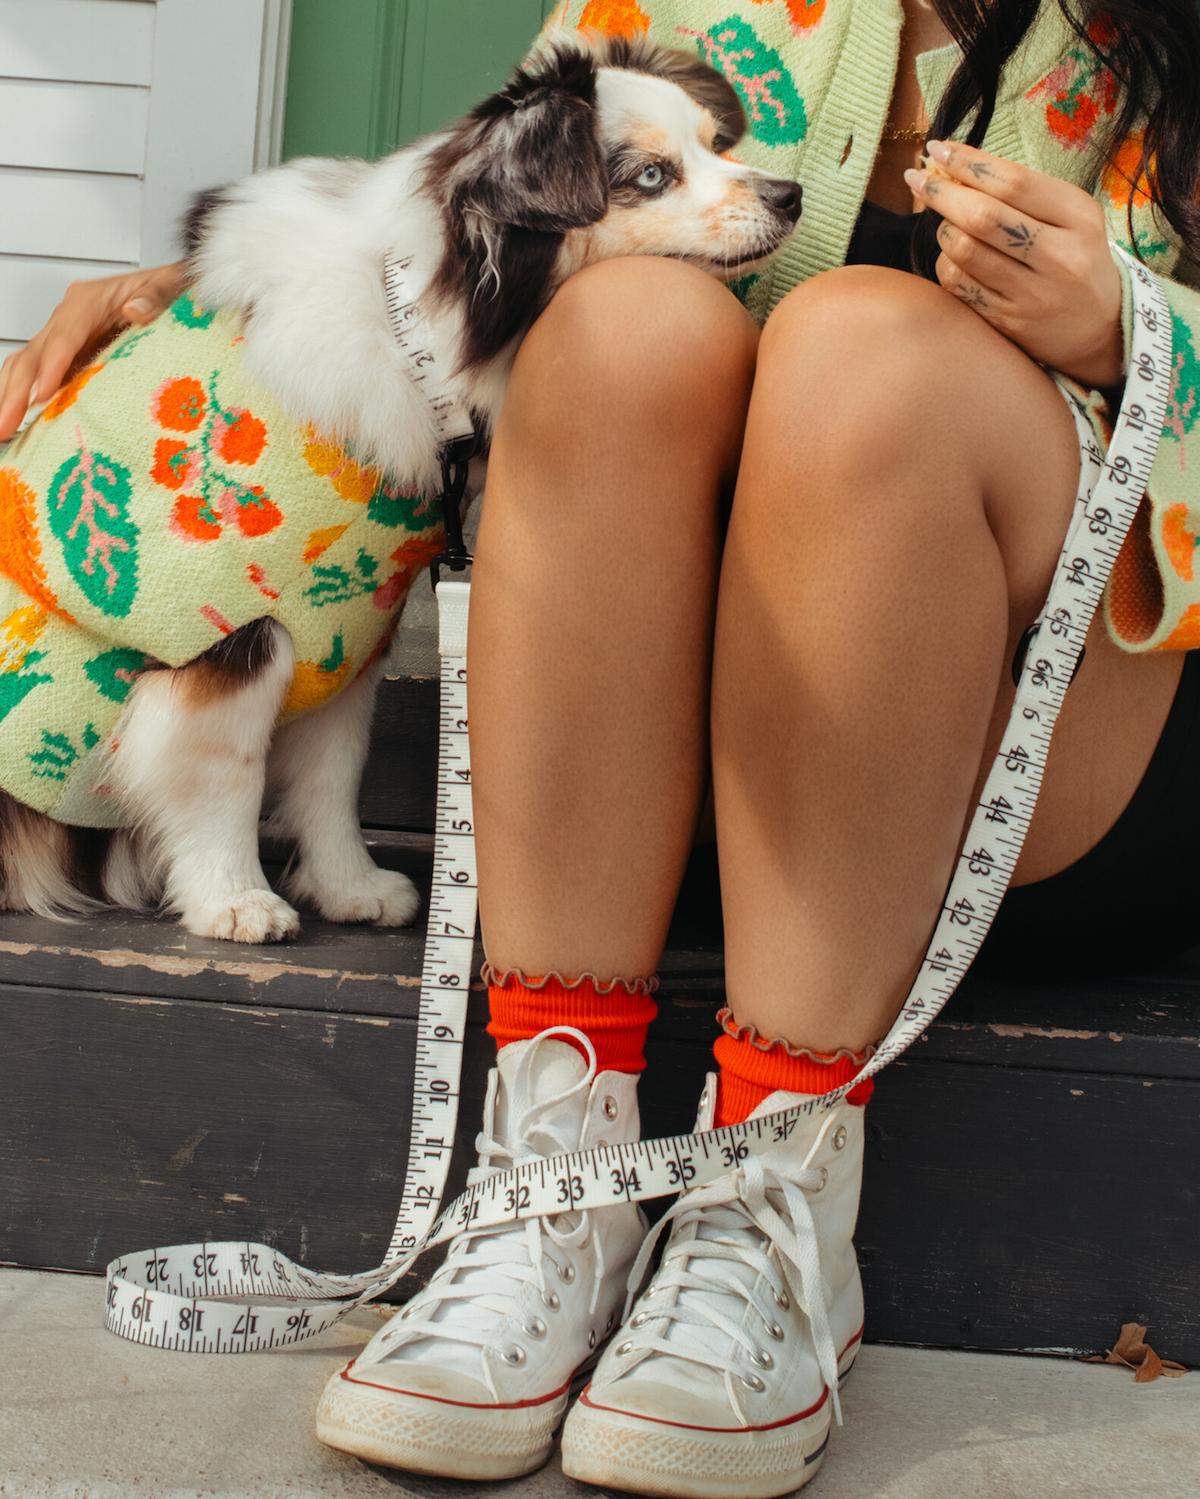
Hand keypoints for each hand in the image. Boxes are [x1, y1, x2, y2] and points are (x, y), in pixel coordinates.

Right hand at [0, 261, 187, 439]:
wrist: (170, 291)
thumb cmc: (167, 290)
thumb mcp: (169, 288)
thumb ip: (155, 300)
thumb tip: (136, 310)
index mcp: (88, 301)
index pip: (64, 335)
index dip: (51, 366)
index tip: (43, 395)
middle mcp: (68, 318)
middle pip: (34, 354)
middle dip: (16, 391)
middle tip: (5, 424)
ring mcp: (64, 338)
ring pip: (26, 366)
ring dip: (11, 397)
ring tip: (2, 431)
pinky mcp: (68, 357)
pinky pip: (39, 376)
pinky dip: (24, 398)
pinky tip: (18, 424)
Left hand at [904, 139, 1123, 389]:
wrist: (1101, 328)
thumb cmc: (1076, 258)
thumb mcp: (1071, 217)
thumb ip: (1025, 193)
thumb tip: (957, 164)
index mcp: (1079, 216)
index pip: (1013, 182)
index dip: (968, 163)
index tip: (937, 148)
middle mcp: (1059, 255)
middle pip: (984, 217)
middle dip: (942, 192)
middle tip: (917, 177)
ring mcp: (1034, 293)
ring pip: (965, 251)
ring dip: (943, 230)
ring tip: (945, 222)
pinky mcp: (1010, 322)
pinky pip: (959, 286)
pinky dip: (946, 265)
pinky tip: (950, 257)